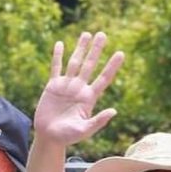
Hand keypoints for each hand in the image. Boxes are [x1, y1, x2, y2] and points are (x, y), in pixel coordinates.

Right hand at [33, 31, 123, 146]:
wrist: (49, 137)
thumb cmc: (68, 137)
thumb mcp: (84, 131)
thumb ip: (98, 121)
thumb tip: (114, 111)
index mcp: (89, 98)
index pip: (103, 79)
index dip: (112, 66)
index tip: (121, 53)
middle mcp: (79, 89)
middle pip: (90, 65)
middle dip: (96, 50)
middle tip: (103, 34)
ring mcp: (66, 86)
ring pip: (75, 62)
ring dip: (80, 48)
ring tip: (87, 34)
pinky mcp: (52, 86)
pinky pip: (56, 68)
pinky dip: (58, 56)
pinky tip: (61, 44)